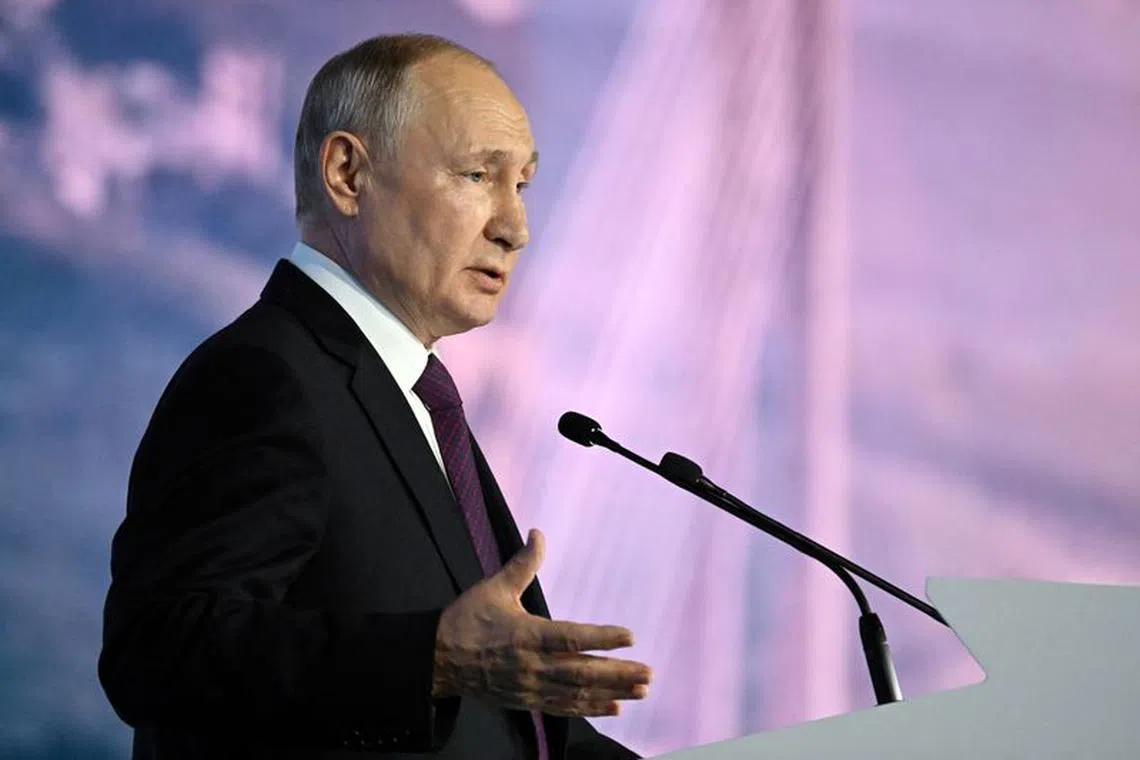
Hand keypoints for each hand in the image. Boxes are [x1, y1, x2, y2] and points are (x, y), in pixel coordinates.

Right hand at [432, 529, 651, 717]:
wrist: (439, 660)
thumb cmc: (467, 620)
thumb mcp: (494, 587)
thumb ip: (522, 563)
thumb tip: (538, 533)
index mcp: (525, 635)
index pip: (570, 638)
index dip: (601, 637)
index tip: (630, 636)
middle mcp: (531, 665)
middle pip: (581, 672)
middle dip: (617, 673)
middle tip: (648, 673)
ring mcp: (530, 686)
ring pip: (577, 693)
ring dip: (611, 692)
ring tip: (641, 691)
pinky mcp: (527, 700)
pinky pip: (563, 707)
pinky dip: (589, 708)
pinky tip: (614, 706)